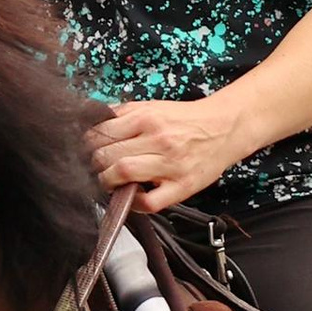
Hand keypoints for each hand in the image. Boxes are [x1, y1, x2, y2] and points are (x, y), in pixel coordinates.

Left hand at [89, 89, 253, 212]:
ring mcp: (170, 165)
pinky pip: (149, 202)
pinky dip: (134, 203)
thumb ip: (123, 114)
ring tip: (109, 181)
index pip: (101, 133)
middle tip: (95, 168)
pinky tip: (132, 196)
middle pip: (108, 155)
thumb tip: (93, 124)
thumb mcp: (153, 107)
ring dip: (107, 181)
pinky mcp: (182, 186)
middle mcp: (159, 140)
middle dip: (94, 164)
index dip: (87, 144)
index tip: (86, 150)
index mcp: (148, 117)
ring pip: (123, 174)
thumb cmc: (186, 120)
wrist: (225, 127)